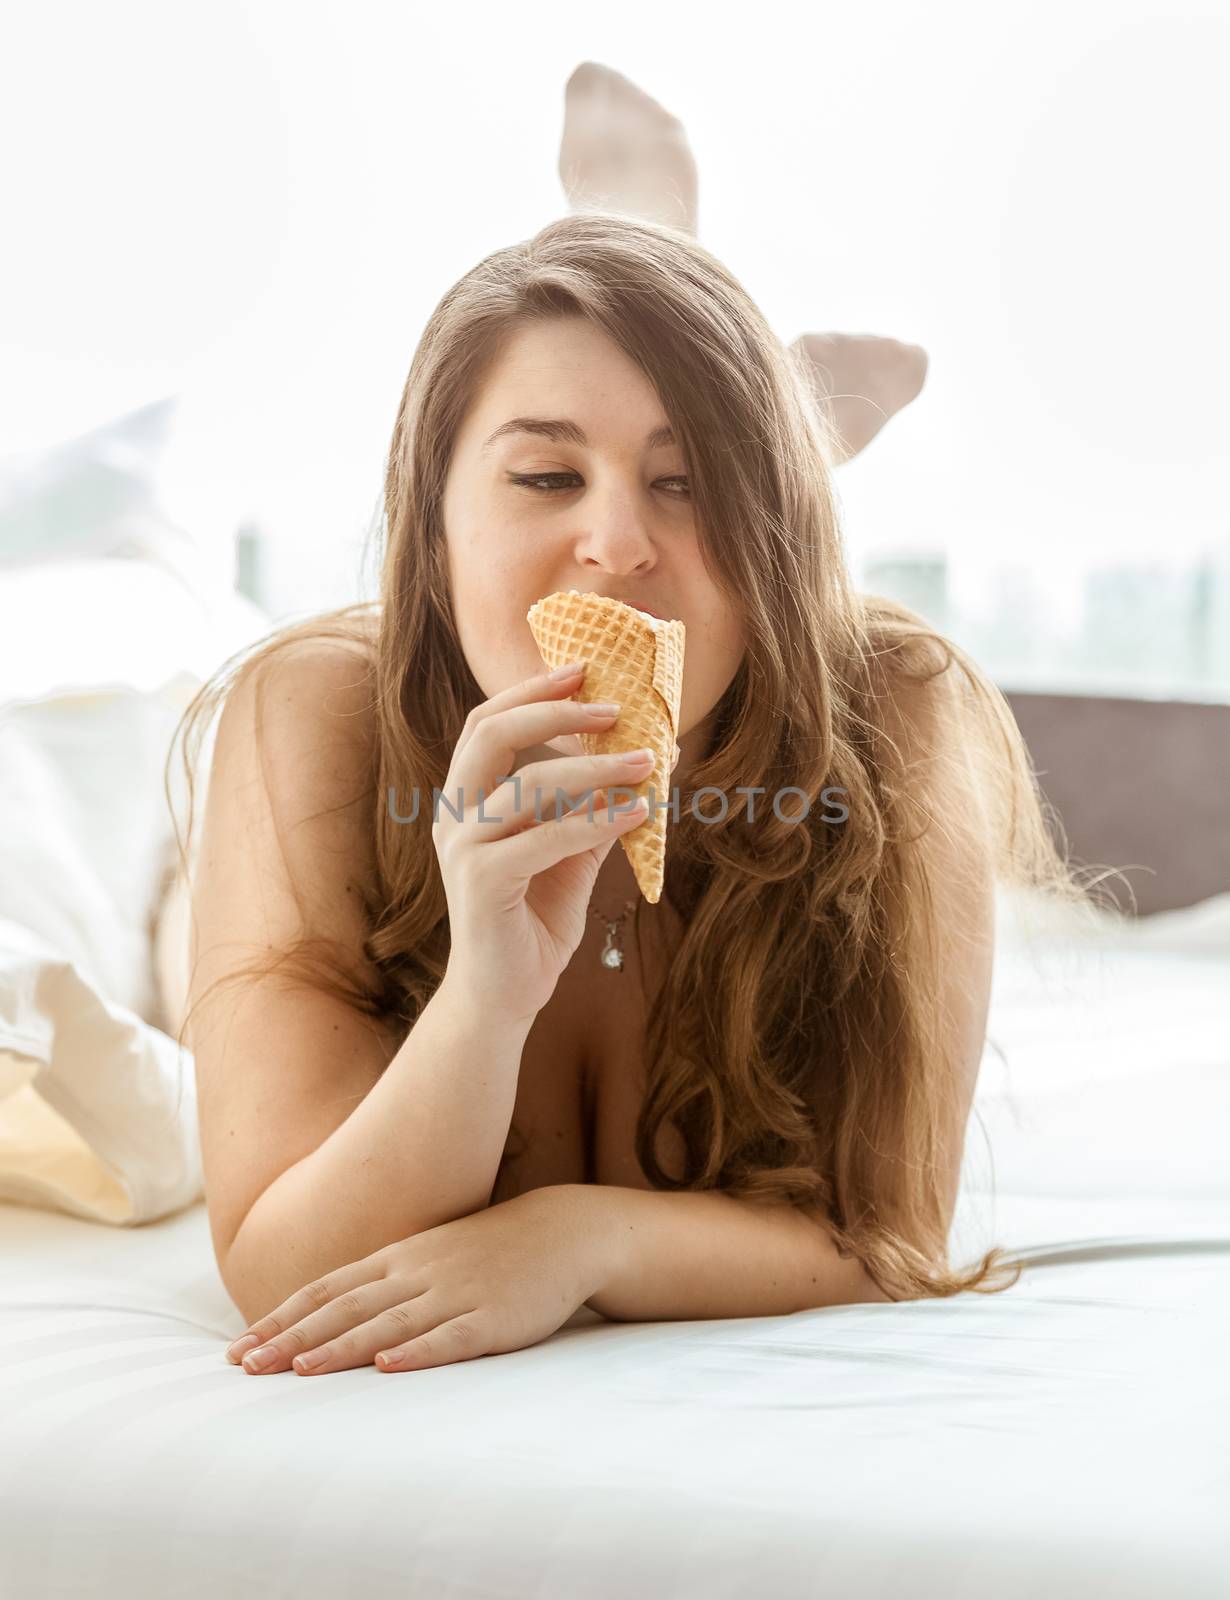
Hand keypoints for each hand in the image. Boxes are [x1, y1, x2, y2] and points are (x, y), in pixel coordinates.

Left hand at [223, 1187, 600, 1375]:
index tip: (237, 1348)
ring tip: (299, 1369)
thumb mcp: (428, 1256)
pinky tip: (390, 1366)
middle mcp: (417, 1273)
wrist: (561, 1232)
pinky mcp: (493, 1318)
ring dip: (341, 1348)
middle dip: (290, 1337)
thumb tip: (327, 1316)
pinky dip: (418, 1351)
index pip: (325, 1290)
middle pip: (344, 1308)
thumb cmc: (488, 1251)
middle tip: (245, 1366)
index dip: (279, 1318)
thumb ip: (383, 1283)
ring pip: (388, 1323)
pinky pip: (451, 1337)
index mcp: (398, 1258)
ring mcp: (455, 1294)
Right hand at [435, 661, 658, 1023]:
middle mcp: (455, 816)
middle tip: (614, 705)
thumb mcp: (569, 857)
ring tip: (648, 760)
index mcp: (467, 801)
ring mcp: (463, 849)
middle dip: (554, 710)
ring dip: (595, 767)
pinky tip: (640, 811)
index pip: (487, 724)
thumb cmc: (532, 923)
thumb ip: (589, 812)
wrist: (503, 997)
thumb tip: (641, 763)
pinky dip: (597, 820)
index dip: (531, 691)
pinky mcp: (480, 882)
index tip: (583, 670)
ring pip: (528, 784)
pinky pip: (546, 837)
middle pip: (492, 734)